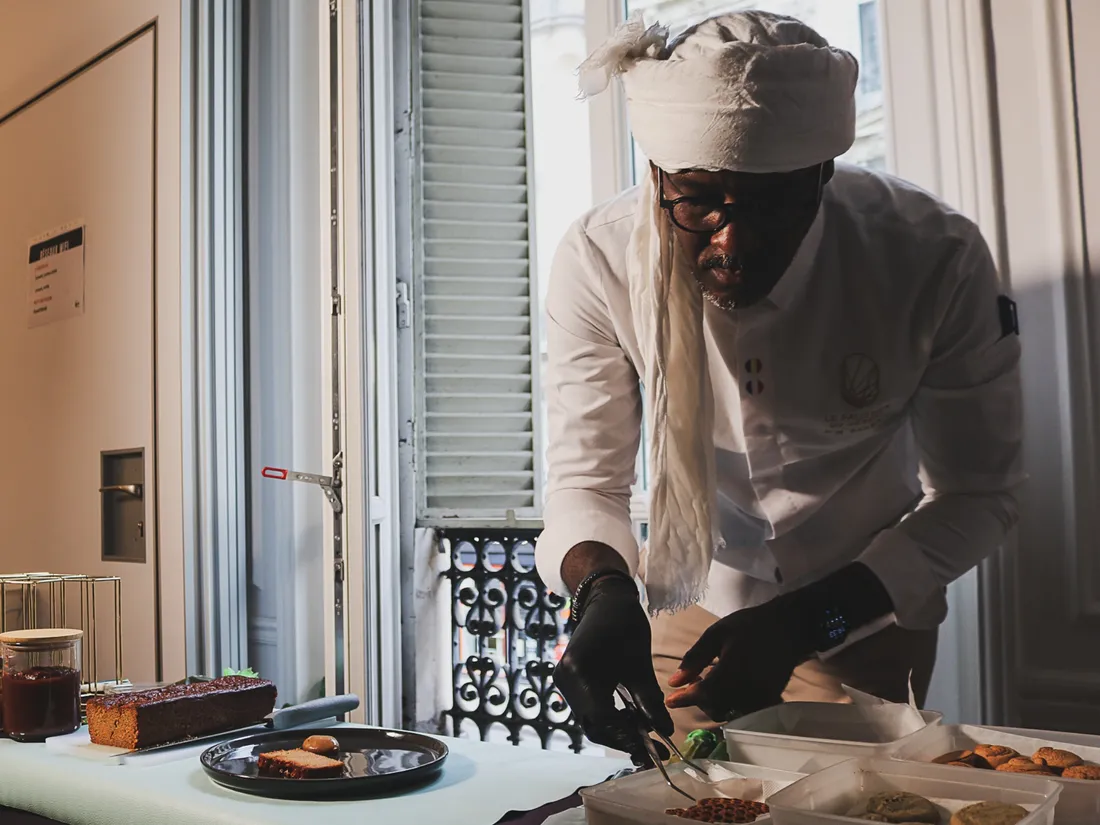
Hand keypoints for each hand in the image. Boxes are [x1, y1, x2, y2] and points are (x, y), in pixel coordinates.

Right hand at [553, 574, 673, 763]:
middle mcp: (564, 680)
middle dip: (624, 740)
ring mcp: (563, 682)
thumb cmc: (624, 624)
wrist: (605, 601)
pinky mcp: (569, 683)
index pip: (602, 718)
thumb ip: (650, 699)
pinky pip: (588, 710)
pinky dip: (609, 720)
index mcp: (580, 671)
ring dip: (617, 732)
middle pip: (594, 725)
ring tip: (646, 737)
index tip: (654, 751)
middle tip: (654, 751)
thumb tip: (664, 731)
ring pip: (591, 721)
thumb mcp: (640, 663)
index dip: (628, 738)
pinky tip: (630, 721)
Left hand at [664, 596, 810, 720]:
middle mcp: (747, 690)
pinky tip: (728, 686)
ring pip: (729, 711)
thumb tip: (674, 682)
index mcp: (732, 672)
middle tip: (694, 681)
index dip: (684, 699)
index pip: (702, 694)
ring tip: (711, 681)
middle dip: (700, 699)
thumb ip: (694, 659)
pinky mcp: (770, 700)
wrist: (788, 627)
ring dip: (715, 701)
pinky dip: (732, 702)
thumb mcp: (716, 634)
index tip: (670, 700)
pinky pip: (744, 710)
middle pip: (715, 707)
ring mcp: (760, 698)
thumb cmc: (750, 626)